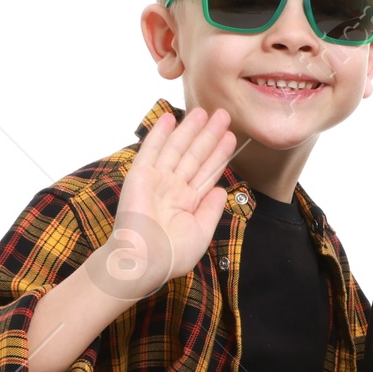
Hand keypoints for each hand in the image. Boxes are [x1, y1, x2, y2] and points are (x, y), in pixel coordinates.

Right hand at [100, 107, 236, 299]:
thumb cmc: (172, 255)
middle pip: (195, 155)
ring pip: (178, 148)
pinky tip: (170, 117)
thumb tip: (222, 189)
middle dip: (209, 135)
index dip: (219, 154)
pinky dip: (160, 133)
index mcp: (188, 202)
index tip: (231, 137)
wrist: (144, 261)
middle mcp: (174, 188)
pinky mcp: (141, 175)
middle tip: (223, 115)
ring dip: (190, 129)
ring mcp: (157, 180)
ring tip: (204, 111)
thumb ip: (212, 209)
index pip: (207, 172)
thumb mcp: (202, 232)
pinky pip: (152, 150)